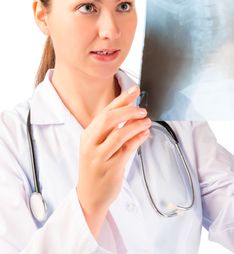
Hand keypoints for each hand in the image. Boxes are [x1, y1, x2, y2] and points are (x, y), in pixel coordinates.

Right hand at [76, 85, 150, 237]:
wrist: (89, 196)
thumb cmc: (95, 168)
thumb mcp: (96, 146)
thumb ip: (110, 131)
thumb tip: (131, 113)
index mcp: (87, 135)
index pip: (105, 112)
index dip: (121, 99)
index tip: (134, 90)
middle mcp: (91, 144)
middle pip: (110, 119)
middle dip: (128, 110)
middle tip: (142, 109)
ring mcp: (100, 157)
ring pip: (120, 133)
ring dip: (136, 124)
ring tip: (147, 121)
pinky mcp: (111, 168)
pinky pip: (127, 149)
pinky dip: (138, 139)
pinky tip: (145, 134)